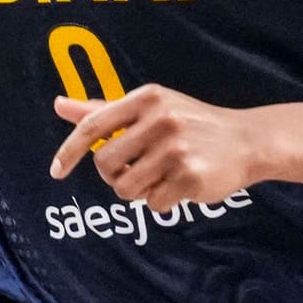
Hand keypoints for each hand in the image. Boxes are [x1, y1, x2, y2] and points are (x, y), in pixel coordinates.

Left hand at [49, 85, 258, 211]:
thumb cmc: (188, 123)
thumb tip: (58, 104)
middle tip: (133, 173)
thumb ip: (103, 110)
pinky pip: (153, 204)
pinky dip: (161, 201)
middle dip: (113, 176)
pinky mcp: (191, 177)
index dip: (69, 151)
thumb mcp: (149, 108)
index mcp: (146, 98)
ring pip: (126, 188)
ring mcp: (177, 148)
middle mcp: (160, 119)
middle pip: (105, 164)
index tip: (56, 171)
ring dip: (137, 191)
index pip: (93, 125)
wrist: (246, 140)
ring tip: (159, 177)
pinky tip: (180, 185)